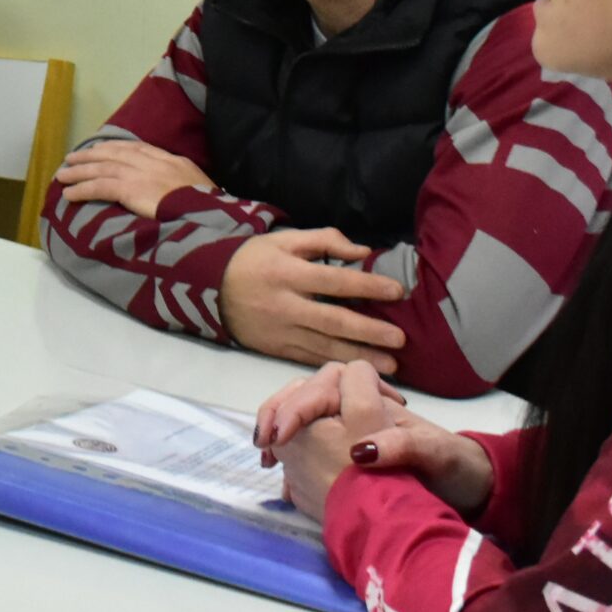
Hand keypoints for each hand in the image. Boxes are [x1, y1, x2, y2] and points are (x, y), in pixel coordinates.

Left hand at [51, 141, 217, 217]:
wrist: (210, 213)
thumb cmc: (211, 209)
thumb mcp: (202, 190)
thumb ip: (184, 186)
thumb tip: (175, 192)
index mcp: (172, 161)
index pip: (138, 148)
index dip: (115, 148)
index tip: (101, 149)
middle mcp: (154, 162)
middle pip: (114, 154)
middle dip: (91, 155)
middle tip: (72, 158)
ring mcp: (141, 173)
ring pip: (102, 168)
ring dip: (79, 172)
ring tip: (62, 176)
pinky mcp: (131, 188)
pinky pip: (99, 187)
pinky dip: (82, 189)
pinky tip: (69, 194)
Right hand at [216, 228, 407, 373]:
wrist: (210, 289)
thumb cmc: (254, 259)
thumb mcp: (284, 239)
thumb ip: (324, 240)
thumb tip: (362, 252)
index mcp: (288, 272)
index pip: (334, 281)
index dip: (367, 286)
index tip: (397, 291)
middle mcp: (286, 305)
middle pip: (333, 320)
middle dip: (368, 331)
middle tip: (400, 339)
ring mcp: (281, 330)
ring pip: (325, 346)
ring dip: (358, 356)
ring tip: (390, 367)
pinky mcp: (277, 348)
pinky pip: (310, 358)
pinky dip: (335, 365)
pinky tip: (356, 371)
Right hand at [258, 362, 491, 520]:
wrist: (472, 491)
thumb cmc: (457, 467)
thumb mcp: (436, 455)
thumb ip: (402, 445)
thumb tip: (358, 449)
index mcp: (376, 405)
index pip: (328, 383)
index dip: (301, 404)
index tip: (284, 434)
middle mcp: (358, 413)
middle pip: (307, 396)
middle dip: (280, 412)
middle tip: (266, 443)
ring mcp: (350, 434)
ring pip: (303, 419)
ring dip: (279, 430)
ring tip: (267, 458)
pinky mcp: (347, 458)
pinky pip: (309, 448)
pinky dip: (291, 458)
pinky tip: (283, 480)